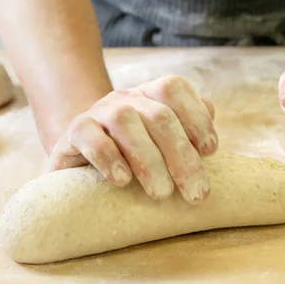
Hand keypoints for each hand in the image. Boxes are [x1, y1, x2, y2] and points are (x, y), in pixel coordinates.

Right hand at [48, 76, 217, 203]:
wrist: (80, 162)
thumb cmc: (132, 157)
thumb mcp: (162, 144)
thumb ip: (187, 128)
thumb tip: (210, 113)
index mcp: (150, 96)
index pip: (174, 89)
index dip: (196, 117)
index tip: (210, 152)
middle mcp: (125, 99)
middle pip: (159, 116)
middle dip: (182, 157)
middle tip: (196, 194)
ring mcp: (98, 112)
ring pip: (125, 121)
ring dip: (149, 161)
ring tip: (162, 194)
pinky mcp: (74, 132)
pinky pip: (90, 137)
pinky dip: (109, 159)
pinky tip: (123, 181)